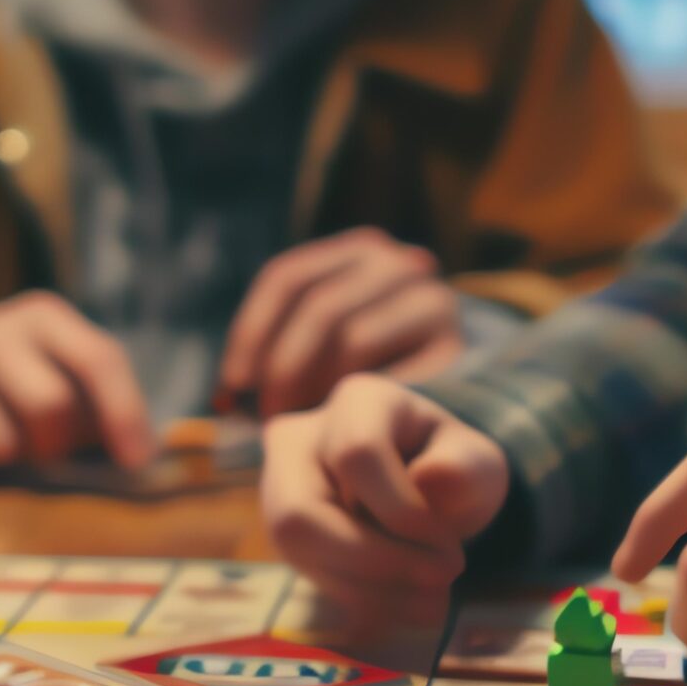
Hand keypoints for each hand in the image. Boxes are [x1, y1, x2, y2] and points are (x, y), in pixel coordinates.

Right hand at [0, 293, 154, 477]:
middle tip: (44, 452)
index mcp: (42, 316)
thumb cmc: (9, 388)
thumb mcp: (57, 379)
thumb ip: (100, 409)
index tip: (135, 462)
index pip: (98, 359)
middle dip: (56, 445)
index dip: (124, 413)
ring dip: (6, 462)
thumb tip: (146, 461)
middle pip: (50, 406)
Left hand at [220, 228, 464, 416]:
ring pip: (350, 337)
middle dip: (284, 367)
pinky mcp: (456, 346)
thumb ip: (280, 357)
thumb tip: (224, 395)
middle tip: (269, 419)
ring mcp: (433, 299)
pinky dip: (355, 407)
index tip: (229, 390)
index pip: (287, 277)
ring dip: (317, 389)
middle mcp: (400, 262)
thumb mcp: (323, 354)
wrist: (462, 414)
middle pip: (320, 305)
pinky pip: (389, 375)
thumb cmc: (375, 388)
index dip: (250, 333)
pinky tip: (341, 433)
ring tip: (302, 427)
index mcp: (359, 251)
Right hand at [260, 375, 505, 626]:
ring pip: (294, 545)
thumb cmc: (453, 468)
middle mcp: (301, 437)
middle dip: (374, 561)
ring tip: (432, 604)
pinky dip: (361, 600)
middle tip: (440, 582)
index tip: (450, 548)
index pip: (357, 453)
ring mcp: (281, 485)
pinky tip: (407, 606)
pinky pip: (308, 572)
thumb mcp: (477, 464)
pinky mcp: (284, 531)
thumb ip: (464, 469)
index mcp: (360, 401)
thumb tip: (429, 479)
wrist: (426, 488)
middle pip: (302, 511)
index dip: (401, 511)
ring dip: (368, 589)